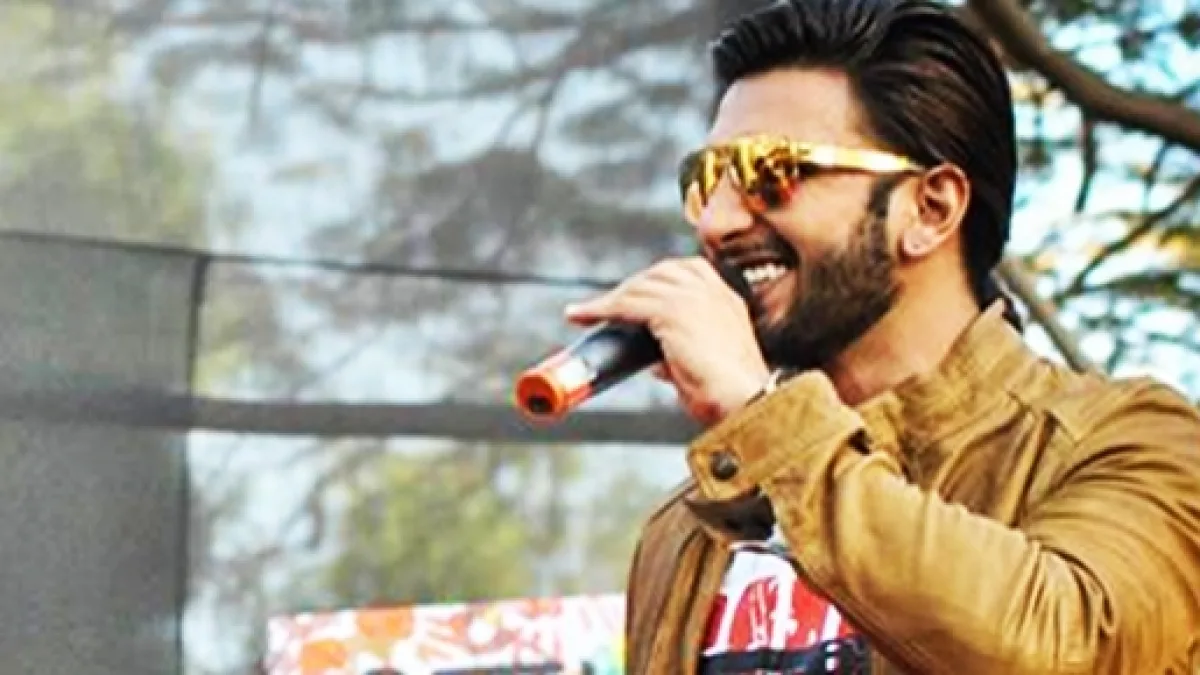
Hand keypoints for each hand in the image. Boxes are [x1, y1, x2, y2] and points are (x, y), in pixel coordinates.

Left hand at [565, 256, 770, 425]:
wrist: (743, 402)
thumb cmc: (728, 395)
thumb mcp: (705, 364)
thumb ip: (682, 354)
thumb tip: (657, 361)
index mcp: (725, 299)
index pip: (685, 271)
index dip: (654, 280)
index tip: (633, 293)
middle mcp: (712, 291)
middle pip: (657, 274)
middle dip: (628, 288)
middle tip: (603, 307)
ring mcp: (693, 298)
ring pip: (639, 288)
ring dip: (610, 299)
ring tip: (586, 313)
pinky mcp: (673, 312)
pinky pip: (627, 304)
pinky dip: (601, 309)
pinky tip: (583, 316)